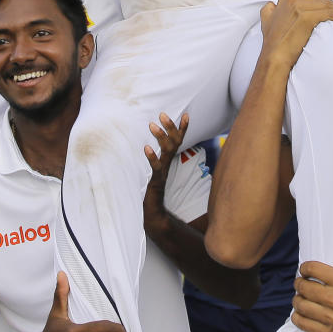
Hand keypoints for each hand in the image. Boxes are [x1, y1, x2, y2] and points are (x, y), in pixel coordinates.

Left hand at [143, 112, 188, 231]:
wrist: (153, 217)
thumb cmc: (150, 193)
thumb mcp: (152, 174)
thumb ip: (153, 162)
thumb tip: (145, 146)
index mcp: (167, 162)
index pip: (178, 142)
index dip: (182, 129)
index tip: (186, 115)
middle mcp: (167, 165)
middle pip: (174, 143)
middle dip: (170, 127)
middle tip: (162, 114)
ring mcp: (162, 173)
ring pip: (167, 152)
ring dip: (161, 137)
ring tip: (151, 125)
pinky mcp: (154, 182)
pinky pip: (156, 168)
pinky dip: (152, 157)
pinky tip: (146, 148)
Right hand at [259, 0, 332, 71]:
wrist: (274, 57)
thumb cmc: (273, 43)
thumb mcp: (266, 21)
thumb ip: (270, 10)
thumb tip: (273, 5)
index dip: (320, 2)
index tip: (328, 8)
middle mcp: (292, 0)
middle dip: (331, 4)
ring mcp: (299, 8)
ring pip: (325, 4)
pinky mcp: (307, 18)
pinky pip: (328, 13)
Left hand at [291, 248, 332, 331]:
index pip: (314, 269)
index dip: (305, 268)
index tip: (304, 270)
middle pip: (305, 287)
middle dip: (299, 284)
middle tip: (300, 283)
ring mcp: (332, 318)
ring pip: (302, 305)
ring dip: (297, 300)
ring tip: (299, 298)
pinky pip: (304, 324)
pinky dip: (298, 318)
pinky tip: (299, 314)